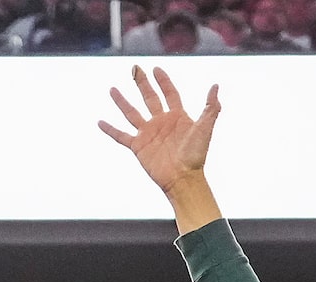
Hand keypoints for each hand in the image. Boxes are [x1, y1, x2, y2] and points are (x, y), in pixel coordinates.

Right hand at [98, 65, 221, 199]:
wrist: (183, 178)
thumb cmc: (196, 155)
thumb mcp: (205, 128)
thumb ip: (211, 107)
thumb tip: (215, 86)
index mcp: (177, 116)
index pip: (169, 93)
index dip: (163, 81)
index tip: (156, 69)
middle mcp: (161, 122)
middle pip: (149, 97)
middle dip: (141, 83)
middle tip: (135, 69)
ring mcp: (148, 134)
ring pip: (132, 113)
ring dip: (122, 102)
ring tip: (112, 90)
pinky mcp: (138, 147)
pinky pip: (121, 136)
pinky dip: (110, 129)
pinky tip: (100, 122)